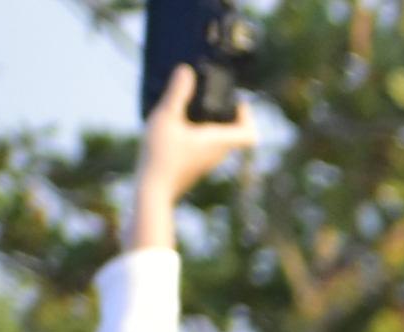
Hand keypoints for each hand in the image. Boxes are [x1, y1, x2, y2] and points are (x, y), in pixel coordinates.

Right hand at [128, 70, 255, 252]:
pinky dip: (201, 134)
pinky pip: (206, 147)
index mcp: (218, 141)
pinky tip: (181, 125)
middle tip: (213, 98)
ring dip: (213, 124)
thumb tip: (186, 70)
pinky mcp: (195, 166)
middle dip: (229, 115)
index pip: (250, 132)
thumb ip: (177, 94)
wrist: (153, 190)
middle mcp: (218, 153)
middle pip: (236, 134)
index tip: (236, 101)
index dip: (248, 116)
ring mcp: (207, 162)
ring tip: (194, 107)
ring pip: (220, 141)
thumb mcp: (166, 118)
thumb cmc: (161, 154)